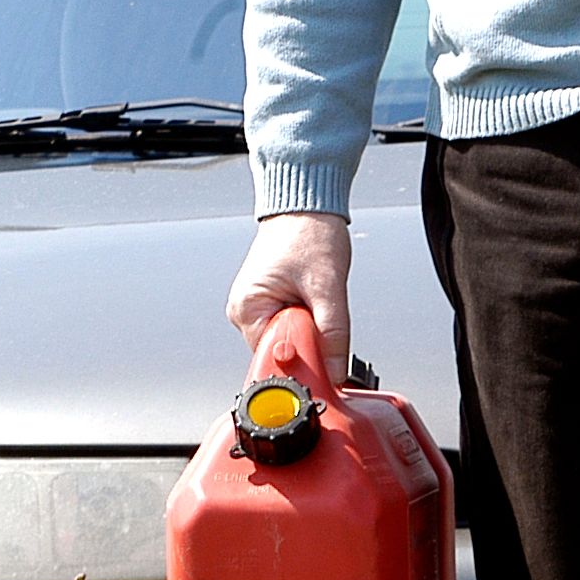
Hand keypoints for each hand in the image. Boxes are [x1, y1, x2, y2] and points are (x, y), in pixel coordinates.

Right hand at [227, 212, 353, 376]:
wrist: (307, 208)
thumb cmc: (309, 234)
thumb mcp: (327, 287)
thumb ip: (332, 334)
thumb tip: (334, 371)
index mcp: (247, 309)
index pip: (273, 357)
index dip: (302, 359)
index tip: (323, 358)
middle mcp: (245, 311)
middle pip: (281, 351)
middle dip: (308, 342)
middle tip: (322, 314)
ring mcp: (257, 307)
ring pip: (289, 340)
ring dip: (309, 330)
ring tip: (316, 298)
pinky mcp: (270, 303)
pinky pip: (291, 327)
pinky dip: (307, 321)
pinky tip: (312, 300)